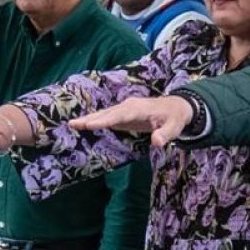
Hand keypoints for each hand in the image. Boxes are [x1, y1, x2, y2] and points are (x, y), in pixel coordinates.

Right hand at [74, 93, 197, 149]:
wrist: (177, 106)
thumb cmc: (175, 118)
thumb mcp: (175, 127)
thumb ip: (166, 134)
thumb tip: (156, 142)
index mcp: (138, 109)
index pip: (119, 115)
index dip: (105, 120)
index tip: (90, 124)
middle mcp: (128, 107)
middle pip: (106, 113)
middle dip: (90, 119)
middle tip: (72, 124)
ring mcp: (125, 110)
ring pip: (104, 114)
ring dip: (89, 119)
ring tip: (72, 124)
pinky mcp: (123, 115)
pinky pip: (107, 118)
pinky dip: (95, 121)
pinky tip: (84, 126)